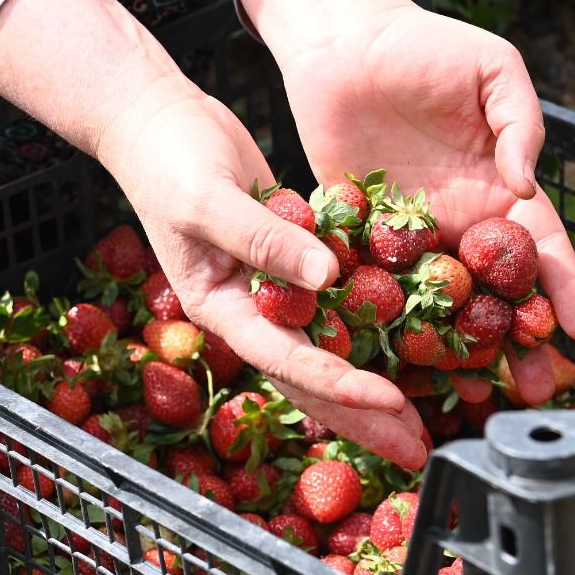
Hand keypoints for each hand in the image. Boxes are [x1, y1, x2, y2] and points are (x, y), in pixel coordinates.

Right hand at [98, 85, 429, 468]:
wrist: (154, 121)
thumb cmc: (167, 159)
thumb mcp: (209, 199)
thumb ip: (265, 240)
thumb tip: (327, 276)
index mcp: (223, 309)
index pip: (290, 362)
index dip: (342, 388)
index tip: (391, 403)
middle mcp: (250, 310)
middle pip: (314, 378)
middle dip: (364, 418)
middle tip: (418, 453)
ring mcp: (272, 289)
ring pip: (328, 349)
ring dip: (371, 385)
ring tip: (419, 418)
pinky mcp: (292, 258)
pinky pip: (335, 302)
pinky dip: (369, 324)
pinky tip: (409, 340)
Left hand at [239, 0, 574, 405]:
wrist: (342, 42)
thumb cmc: (426, 47)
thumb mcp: (493, 68)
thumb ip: (520, 121)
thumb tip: (524, 182)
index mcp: (500, 190)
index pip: (541, 249)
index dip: (564, 289)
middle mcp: (459, 224)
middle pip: (496, 295)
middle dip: (520, 344)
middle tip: (539, 392)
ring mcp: (408, 237)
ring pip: (439, 306)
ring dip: (459, 352)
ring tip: (476, 398)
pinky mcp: (356, 239)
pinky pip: (374, 286)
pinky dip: (385, 326)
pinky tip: (396, 367)